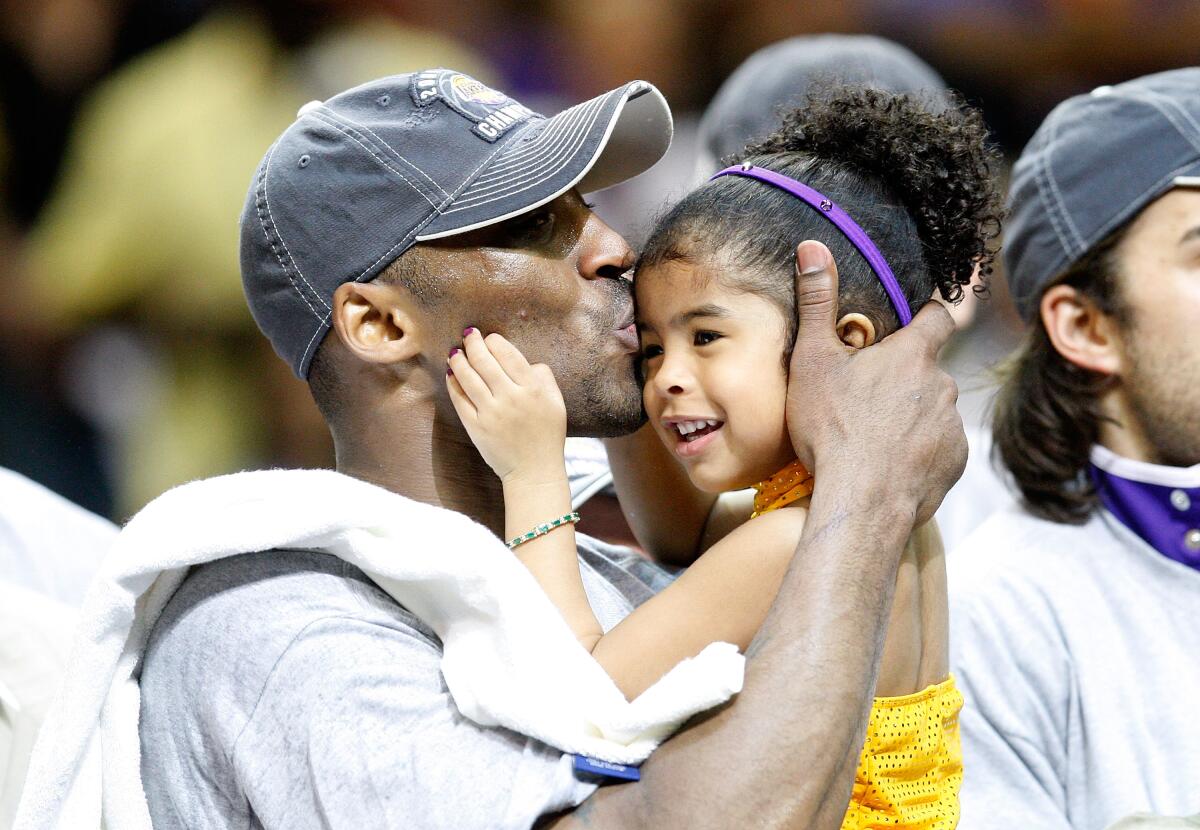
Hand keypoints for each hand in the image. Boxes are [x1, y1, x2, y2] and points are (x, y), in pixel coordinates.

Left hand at [446, 328, 566, 482]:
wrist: (534, 470)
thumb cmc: (547, 435)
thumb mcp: (556, 402)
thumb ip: (544, 377)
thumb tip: (527, 361)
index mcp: (532, 389)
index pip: (508, 354)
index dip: (495, 341)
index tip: (489, 338)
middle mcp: (511, 398)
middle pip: (485, 361)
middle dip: (473, 343)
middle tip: (468, 335)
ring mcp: (491, 413)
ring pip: (468, 378)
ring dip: (459, 361)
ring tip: (455, 352)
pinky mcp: (476, 427)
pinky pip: (460, 400)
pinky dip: (453, 384)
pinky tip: (451, 374)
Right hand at [786, 241, 965, 525]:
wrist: (863, 502)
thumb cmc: (834, 429)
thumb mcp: (813, 361)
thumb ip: (817, 302)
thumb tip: (812, 247)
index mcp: (913, 354)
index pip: (938, 316)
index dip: (929, 313)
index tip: (918, 315)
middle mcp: (942, 384)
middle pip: (928, 370)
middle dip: (904, 378)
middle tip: (866, 396)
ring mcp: (952, 425)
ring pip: (932, 410)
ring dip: (910, 416)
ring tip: (872, 437)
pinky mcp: (955, 462)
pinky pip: (938, 447)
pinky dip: (918, 451)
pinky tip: (888, 464)